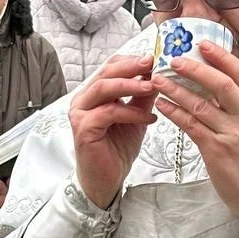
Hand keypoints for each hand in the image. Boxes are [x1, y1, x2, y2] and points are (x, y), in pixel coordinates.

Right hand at [69, 53, 156, 208]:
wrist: (106, 180)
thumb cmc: (117, 150)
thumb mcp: (136, 117)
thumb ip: (143, 97)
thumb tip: (158, 76)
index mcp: (94, 94)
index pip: (111, 67)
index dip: (132, 60)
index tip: (155, 57)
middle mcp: (83, 100)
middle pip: (106, 72)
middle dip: (131, 66)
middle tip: (153, 62)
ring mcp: (80, 113)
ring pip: (104, 88)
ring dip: (130, 85)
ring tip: (152, 86)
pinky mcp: (83, 129)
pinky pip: (109, 113)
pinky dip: (131, 112)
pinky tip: (148, 117)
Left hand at [152, 42, 238, 217]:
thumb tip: (216, 89)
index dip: (223, 57)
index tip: (204, 44)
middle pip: (222, 84)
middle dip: (196, 68)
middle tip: (174, 59)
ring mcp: (232, 134)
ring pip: (201, 105)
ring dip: (177, 90)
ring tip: (158, 80)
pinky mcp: (216, 151)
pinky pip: (191, 126)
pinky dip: (175, 113)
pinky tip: (162, 106)